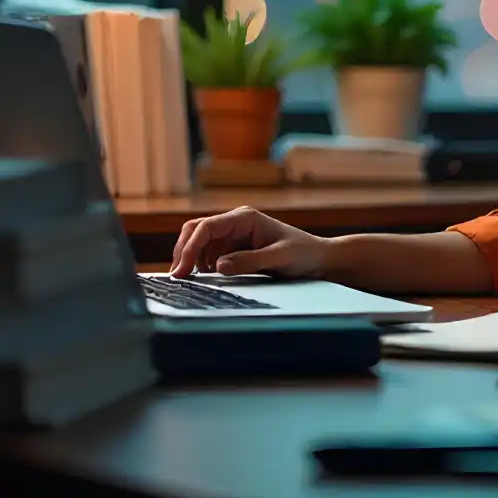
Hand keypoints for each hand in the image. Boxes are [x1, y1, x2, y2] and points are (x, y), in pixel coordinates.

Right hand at [168, 206, 329, 277]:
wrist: (319, 258)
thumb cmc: (304, 253)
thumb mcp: (280, 257)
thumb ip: (249, 261)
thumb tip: (218, 266)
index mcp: (245, 217)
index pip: (206, 227)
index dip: (190, 247)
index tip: (183, 270)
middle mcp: (236, 222)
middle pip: (196, 230)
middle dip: (184, 251)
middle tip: (178, 277)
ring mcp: (234, 234)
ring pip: (200, 242)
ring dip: (192, 259)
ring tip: (191, 280)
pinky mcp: (235, 247)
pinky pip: (210, 253)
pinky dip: (202, 264)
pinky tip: (206, 278)